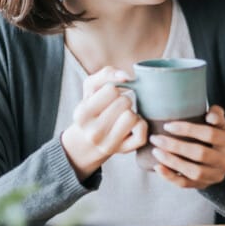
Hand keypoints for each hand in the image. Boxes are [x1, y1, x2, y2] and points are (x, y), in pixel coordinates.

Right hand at [60, 66, 147, 180]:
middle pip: (124, 102)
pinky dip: (141, 125)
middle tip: (116, 109)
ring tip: (122, 117)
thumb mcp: (91, 88)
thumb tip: (126, 77)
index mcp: (82, 114)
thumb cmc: (93, 108)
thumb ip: (106, 74)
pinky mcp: (124, 151)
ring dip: (131, 113)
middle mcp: (93, 132)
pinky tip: (132, 126)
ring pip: (132, 117)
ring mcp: (108, 144)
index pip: (111, 90)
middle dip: (123, 101)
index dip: (113, 90)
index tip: (108, 98)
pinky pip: (142, 133)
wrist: (88, 141)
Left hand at [150, 105, 224, 188]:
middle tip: (156, 138)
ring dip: (172, 161)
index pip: (210, 134)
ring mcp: (216, 176)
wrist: (220, 159)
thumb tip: (210, 115)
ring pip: (193, 172)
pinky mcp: (205, 185)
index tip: (167, 126)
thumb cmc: (215, 135)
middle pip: (200, 154)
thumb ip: (216, 115)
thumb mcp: (219, 123)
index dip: (188, 129)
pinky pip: (186, 184)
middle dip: (175, 146)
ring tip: (156, 151)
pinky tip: (158, 167)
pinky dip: (170, 176)